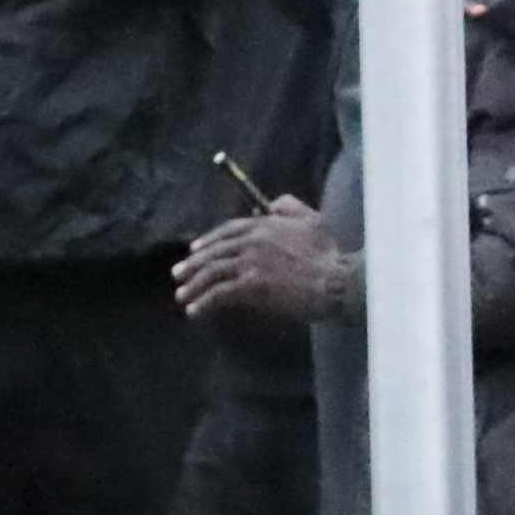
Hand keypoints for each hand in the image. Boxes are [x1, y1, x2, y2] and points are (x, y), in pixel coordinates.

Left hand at [172, 200, 344, 326]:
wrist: (336, 280)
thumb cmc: (329, 254)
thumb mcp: (312, 219)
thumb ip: (289, 206)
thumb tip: (270, 203)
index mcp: (265, 223)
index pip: (227, 230)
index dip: (208, 240)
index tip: (194, 250)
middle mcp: (253, 240)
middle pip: (214, 251)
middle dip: (193, 264)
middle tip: (178, 275)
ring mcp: (250, 262)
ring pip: (213, 272)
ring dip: (193, 285)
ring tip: (182, 296)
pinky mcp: (252, 285)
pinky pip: (220, 293)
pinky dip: (204, 302)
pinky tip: (195, 311)